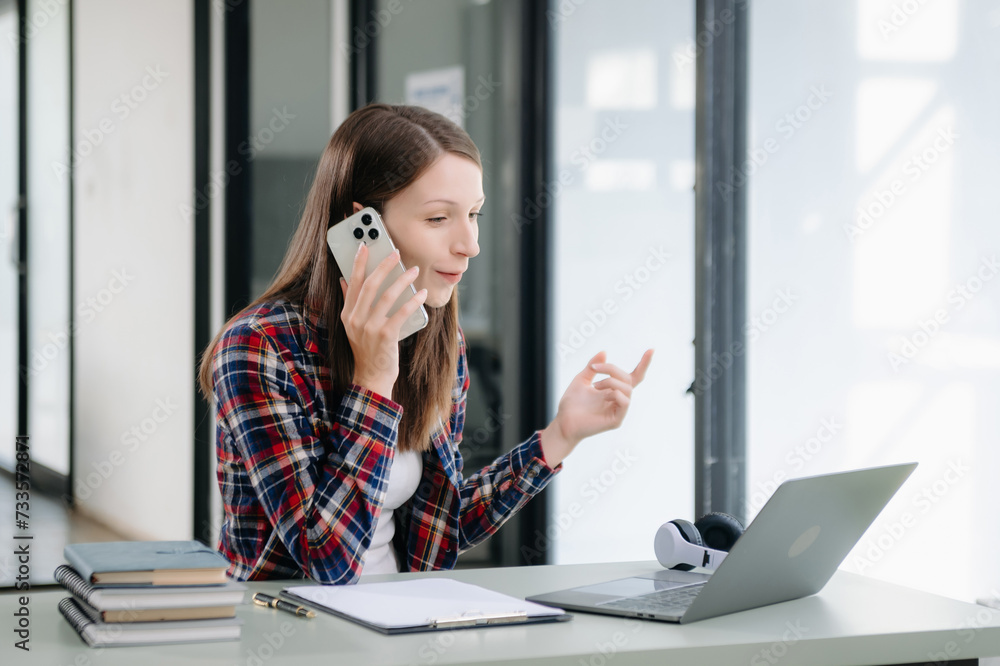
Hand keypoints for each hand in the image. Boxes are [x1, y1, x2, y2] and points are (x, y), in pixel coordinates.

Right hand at [339, 242, 427, 398]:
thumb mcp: (353, 326)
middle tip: (396, 253)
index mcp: (347, 314)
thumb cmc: (367, 350)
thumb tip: (344, 280)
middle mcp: (355, 319)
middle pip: (370, 285)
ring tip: (413, 271)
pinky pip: (401, 312)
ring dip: (402, 280)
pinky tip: (421, 294)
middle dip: (384, 265)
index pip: (353, 283)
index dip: (359, 263)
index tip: (365, 246)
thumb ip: (349, 302)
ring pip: (387, 296)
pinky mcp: (385, 336)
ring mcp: (369, 328)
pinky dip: (413, 301)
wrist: (371, 377)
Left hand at [541, 349, 653, 466]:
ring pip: (627, 389)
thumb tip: (604, 352)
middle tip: (594, 369)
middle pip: (628, 379)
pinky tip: (602, 395)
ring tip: (595, 386)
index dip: (643, 364)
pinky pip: (625, 402)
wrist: (563, 421)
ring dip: (611, 382)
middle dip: (612, 369)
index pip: (634, 376)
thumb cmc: (571, 403)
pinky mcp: (616, 420)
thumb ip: (593, 367)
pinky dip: (616, 394)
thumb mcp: (581, 379)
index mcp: (613, 390)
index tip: (651, 349)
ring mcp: (619, 410)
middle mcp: (619, 399)